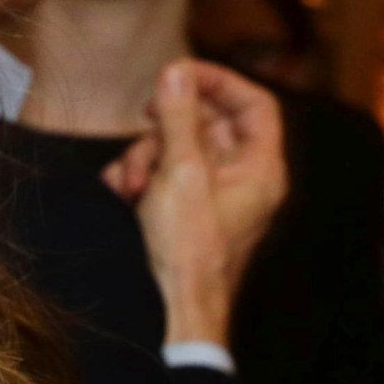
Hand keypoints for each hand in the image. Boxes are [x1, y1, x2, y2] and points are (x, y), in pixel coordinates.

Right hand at [101, 60, 287, 345]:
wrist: (174, 310)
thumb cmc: (188, 249)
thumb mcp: (180, 173)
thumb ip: (178, 118)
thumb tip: (175, 72)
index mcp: (260, 168)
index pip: (254, 105)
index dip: (220, 82)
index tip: (180, 73)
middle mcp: (241, 179)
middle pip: (207, 124)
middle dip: (167, 127)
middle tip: (144, 123)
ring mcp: (211, 196)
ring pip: (176, 149)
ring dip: (144, 156)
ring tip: (131, 184)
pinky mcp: (184, 212)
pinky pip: (162, 176)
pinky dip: (138, 178)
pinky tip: (122, 195)